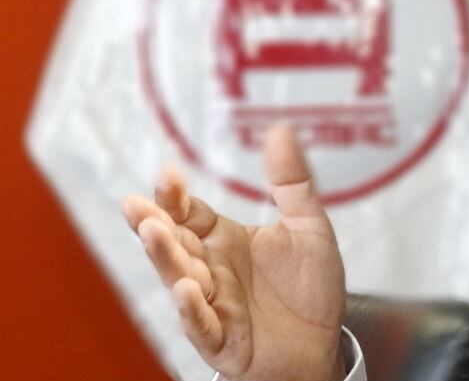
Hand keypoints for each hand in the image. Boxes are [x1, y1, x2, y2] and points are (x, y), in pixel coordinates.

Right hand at [123, 126, 347, 380]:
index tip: (166, 174)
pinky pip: (203, 325)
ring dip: (166, 258)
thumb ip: (292, 183)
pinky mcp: (223, 340)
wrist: (322, 346)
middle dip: (155, 224)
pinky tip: (188, 290)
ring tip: (154, 232)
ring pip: (182, 280)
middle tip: (138, 205)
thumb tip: (281, 131)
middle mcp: (212, 270)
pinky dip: (193, 310)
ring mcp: (214, 305)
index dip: (175, 196)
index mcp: (226, 240)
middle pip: (175, 244)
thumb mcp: (309, 227)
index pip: (190, 213)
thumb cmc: (309, 290)